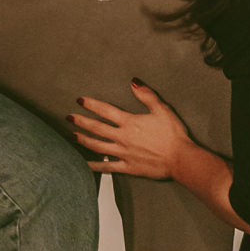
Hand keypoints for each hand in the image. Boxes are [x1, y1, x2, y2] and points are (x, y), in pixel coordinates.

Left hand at [70, 82, 193, 179]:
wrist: (180, 159)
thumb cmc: (173, 135)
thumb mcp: (162, 109)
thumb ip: (146, 95)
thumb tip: (134, 83)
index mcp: (130, 122)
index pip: (106, 110)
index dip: (91, 104)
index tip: (80, 101)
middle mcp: (123, 138)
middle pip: (97, 128)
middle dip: (81, 122)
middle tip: (69, 117)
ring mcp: (123, 153)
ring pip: (98, 146)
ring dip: (84, 140)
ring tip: (73, 136)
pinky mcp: (128, 167)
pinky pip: (107, 167)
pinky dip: (94, 166)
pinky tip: (84, 164)